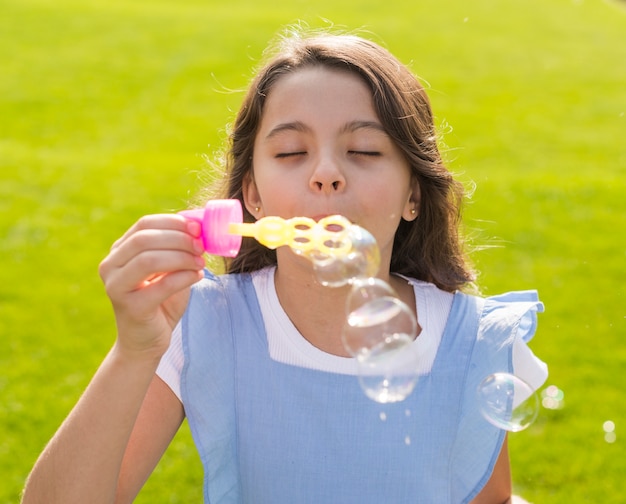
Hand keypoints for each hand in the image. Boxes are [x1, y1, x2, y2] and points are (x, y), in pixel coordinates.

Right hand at [99, 214, 204, 358]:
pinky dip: (184, 277)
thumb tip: (199, 225)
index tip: (197, 228)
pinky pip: (162, 286)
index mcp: (119, 251)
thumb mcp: (169, 269)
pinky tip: (197, 276)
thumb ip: (178, 248)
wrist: (146, 341)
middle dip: (179, 239)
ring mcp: (116, 287)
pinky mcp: (131, 307)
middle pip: (145, 239)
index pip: (144, 224)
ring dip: (182, 257)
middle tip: (201, 245)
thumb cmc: (161, 300)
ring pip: (149, 260)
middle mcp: (110, 266)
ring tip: (201, 263)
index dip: (173, 222)